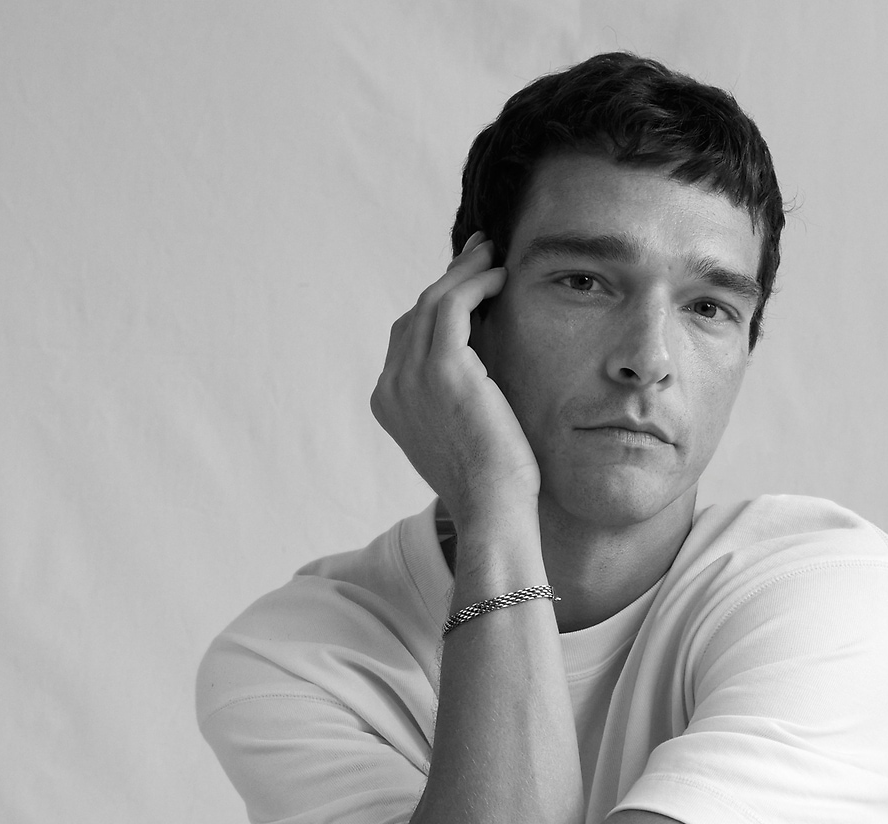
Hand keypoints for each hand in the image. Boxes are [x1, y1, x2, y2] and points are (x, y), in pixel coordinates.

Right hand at [370, 233, 539, 527]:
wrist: (492, 508)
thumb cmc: (488, 478)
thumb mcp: (458, 425)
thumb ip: (451, 387)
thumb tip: (476, 340)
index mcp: (387, 402)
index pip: (406, 335)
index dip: (436, 301)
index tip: (465, 279)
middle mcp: (390, 386)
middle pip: (416, 312)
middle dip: (449, 277)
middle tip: (480, 252)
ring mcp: (410, 376)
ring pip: (434, 301)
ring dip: (465, 272)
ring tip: (493, 255)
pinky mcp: (442, 368)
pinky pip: (454, 305)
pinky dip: (476, 284)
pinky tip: (500, 278)